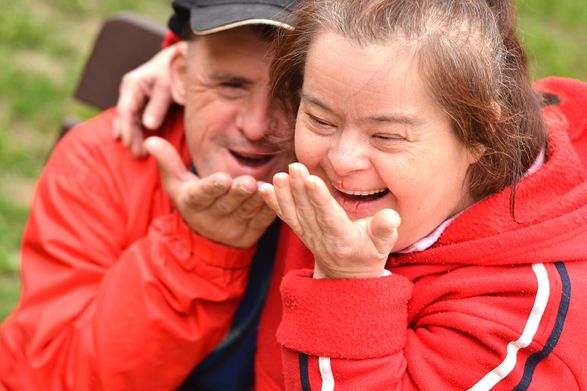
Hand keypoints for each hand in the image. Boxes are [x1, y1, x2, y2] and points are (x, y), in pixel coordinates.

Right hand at [113, 42, 186, 157]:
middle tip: (137, 154)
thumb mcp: (167, 87)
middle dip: (129, 136)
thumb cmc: (174, 72)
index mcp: (134, 84)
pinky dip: (131, 128)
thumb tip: (149, 126)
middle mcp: (129, 89)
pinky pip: (132, 116)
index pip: (126, 110)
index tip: (130, 144)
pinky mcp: (138, 99)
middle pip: (125, 116)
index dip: (127, 129)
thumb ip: (158, 105)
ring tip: (136, 152)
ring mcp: (132, 94)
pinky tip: (129, 140)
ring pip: (127, 117)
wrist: (179, 59)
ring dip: (130, 135)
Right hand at [145, 136, 276, 247]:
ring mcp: (235, 227)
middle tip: (248, 182)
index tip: (222, 179)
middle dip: (238, 193)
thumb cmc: (194, 200)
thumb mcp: (177, 184)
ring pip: (248, 211)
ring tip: (266, 185)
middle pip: (228, 204)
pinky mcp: (253, 232)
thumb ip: (168, 162)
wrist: (209, 238)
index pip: (202, 195)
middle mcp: (214, 218)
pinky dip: (273, 207)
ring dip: (258, 199)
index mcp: (194, 203)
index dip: (212, 188)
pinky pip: (265, 220)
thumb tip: (151, 140)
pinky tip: (281, 193)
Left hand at [259, 163, 399, 278]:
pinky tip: (262, 188)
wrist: (345, 275)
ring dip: (284, 194)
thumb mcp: (383, 244)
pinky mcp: (299, 231)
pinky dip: (273, 203)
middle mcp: (321, 237)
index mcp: (342, 238)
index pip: (329, 216)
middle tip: (294, 166)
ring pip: (294, 212)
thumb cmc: (368, 252)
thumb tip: (391, 216)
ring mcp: (307, 235)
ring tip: (279, 176)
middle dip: (299, 188)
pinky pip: (285, 216)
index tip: (311, 180)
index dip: (320, 199)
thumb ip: (385, 229)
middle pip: (308, 210)